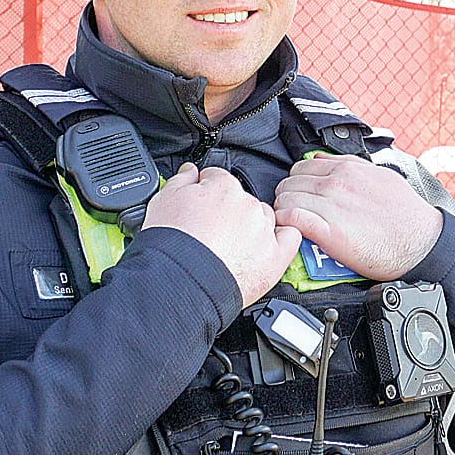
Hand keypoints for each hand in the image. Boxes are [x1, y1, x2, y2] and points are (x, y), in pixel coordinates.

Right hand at [143, 163, 300, 306]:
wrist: (179, 283)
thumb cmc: (170, 245)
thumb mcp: (164, 200)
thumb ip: (181, 179)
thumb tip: (191, 170)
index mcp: (223, 188)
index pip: (219, 179)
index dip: (208, 192)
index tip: (203, 205)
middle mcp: (247, 205)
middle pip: (243, 200)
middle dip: (229, 212)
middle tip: (213, 231)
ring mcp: (263, 231)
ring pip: (265, 218)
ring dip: (253, 226)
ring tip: (233, 246)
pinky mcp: (274, 257)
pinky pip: (290, 238)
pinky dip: (283, 239)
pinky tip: (267, 246)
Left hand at [273, 155, 442, 280]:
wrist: (419, 243)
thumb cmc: (405, 214)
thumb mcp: (381, 176)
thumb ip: (351, 164)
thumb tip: (325, 158)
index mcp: (347, 168)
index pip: (302, 167)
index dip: (297, 181)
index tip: (300, 193)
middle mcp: (336, 183)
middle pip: (290, 183)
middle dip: (287, 196)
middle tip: (293, 210)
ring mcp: (331, 206)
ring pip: (285, 200)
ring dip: (284, 212)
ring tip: (292, 224)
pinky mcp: (328, 231)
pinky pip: (291, 220)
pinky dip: (285, 225)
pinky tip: (291, 232)